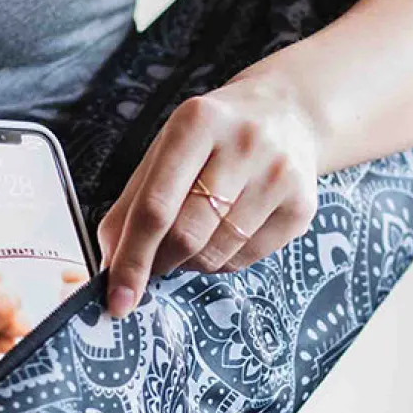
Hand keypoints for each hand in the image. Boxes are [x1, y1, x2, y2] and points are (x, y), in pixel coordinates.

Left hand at [96, 75, 321, 318]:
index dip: (132, 259)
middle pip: (186, 235)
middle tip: (152, 264)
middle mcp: (244, 144)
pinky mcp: (302, 206)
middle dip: (159, 263)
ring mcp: (279, 175)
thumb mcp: (164, 152)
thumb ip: (132, 205)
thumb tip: (109, 264)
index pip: (155, 207)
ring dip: (190, 263)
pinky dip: (221, 262)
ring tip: (191, 238)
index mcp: (197, 123)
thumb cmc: (211, 139)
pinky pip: (247, 259)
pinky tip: (221, 236)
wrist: (286, 114)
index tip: (116, 298)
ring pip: (216, 253)